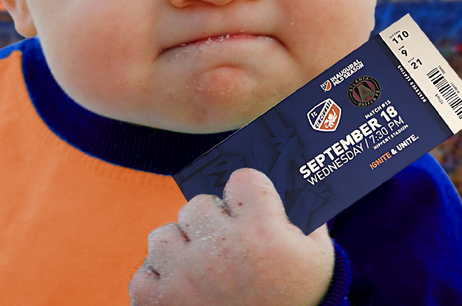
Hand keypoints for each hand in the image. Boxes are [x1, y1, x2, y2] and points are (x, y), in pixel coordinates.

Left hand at [129, 168, 333, 305]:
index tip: (253, 214)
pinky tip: (186, 294)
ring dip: (182, 251)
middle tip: (231, 253)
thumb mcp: (316, 256)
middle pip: (197, 205)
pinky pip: (145, 271)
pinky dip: (161, 283)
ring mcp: (185, 277)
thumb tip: (286, 169)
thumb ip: (301, 209)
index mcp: (261, 234)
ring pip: (164, 234)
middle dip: (213, 224)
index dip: (248, 198)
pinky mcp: (159, 302)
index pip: (242, 180)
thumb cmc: (299, 299)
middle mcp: (220, 251)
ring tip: (206, 275)